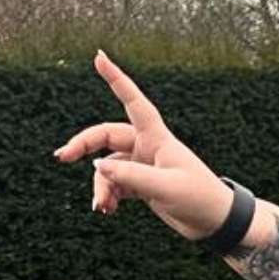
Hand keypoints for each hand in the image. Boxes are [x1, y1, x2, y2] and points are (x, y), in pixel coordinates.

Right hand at [52, 51, 232, 239]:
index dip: (117, 78)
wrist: (216, 223)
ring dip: (100, 185)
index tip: (98, 56)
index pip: (134, 102)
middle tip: (61, 158)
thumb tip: (97, 165)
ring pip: (107, 166)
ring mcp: (143, 165)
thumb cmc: (199, 199)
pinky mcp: (142, 184)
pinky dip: (107, 195)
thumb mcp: (165, 187)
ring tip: (101, 207)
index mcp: (157, 139)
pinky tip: (107, 209)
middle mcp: (148, 147)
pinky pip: (114, 183)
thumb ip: (130, 175)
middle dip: (83, 146)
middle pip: (106, 136)